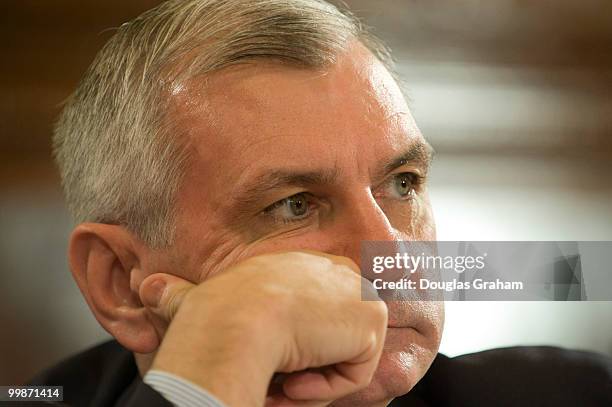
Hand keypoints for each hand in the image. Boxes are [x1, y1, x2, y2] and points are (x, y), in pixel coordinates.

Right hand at [139, 251, 387, 406]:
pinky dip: (327, 388)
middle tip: (272, 378)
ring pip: (343, 359)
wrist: (232, 325)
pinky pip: (357, 372)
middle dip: (306, 365)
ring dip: (311, 381)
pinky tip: (295, 377)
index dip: (297, 345)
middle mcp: (329, 272)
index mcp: (295, 267)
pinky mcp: (372, 317)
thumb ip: (178, 296)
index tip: (271, 364)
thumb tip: (145, 287)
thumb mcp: (193, 302)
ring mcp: (356, 291)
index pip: (314, 310)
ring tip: (279, 378)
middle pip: (332, 336)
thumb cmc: (208, 318)